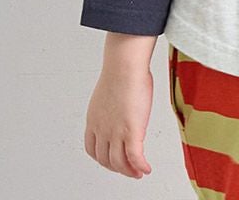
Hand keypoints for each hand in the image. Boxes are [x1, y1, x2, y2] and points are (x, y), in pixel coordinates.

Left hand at [84, 62, 153, 178]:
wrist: (124, 66)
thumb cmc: (121, 71)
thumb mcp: (109, 92)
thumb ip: (113, 104)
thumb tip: (123, 103)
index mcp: (94, 119)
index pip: (92, 149)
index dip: (102, 158)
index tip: (111, 159)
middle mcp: (102, 129)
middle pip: (105, 159)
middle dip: (117, 168)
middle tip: (128, 170)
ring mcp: (115, 133)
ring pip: (119, 163)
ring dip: (129, 171)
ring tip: (138, 172)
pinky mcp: (131, 132)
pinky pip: (135, 158)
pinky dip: (141, 166)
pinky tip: (146, 168)